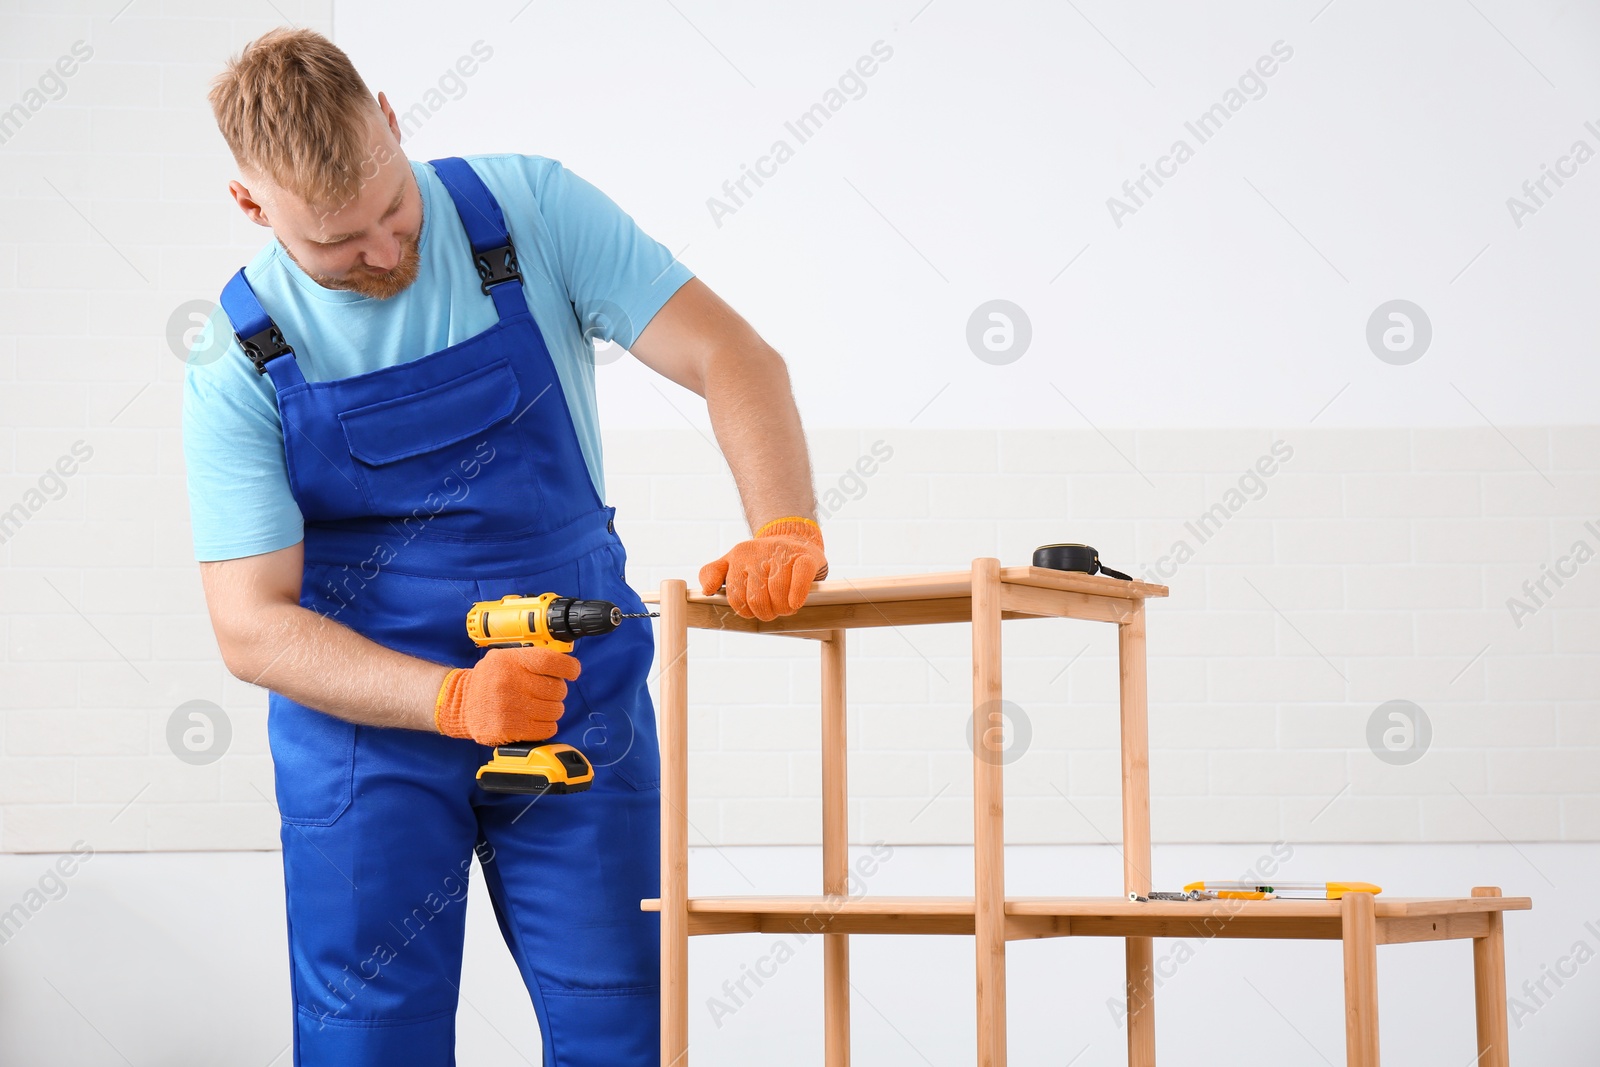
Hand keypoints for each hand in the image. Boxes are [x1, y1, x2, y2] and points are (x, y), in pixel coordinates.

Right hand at [434, 646, 581, 746]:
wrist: (460, 703)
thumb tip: (565, 664)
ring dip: (551, 709)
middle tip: (543, 692)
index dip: (569, 667)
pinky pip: (547, 729)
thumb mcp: (505, 658)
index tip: (572, 672)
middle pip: (558, 689)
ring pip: (555, 710)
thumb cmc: (489, 680)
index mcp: (511, 661)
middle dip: (556, 691)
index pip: (552, 662)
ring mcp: (510, 707)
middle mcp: (510, 683)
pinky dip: (545, 725)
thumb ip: (532, 658)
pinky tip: (533, 720)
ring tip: (536, 706)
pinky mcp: (510, 729)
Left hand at [699, 517, 828, 620]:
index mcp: (739, 555)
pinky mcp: (805, 557)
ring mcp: (783, 553)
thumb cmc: (761, 559)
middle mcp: (759, 551)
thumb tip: (707, 589)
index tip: (755, 610)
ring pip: (777, 592)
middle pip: (757, 599)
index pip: (736, 597)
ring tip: (786, 606)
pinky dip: (797, 594)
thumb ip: (711, 574)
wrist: (794, 539)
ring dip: (783, 608)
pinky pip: (800, 578)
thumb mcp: (731, 562)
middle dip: (767, 612)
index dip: (747, 611)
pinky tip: (796, 602)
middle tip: (773, 610)